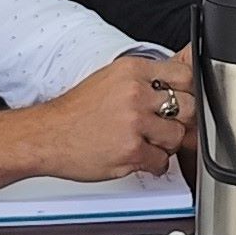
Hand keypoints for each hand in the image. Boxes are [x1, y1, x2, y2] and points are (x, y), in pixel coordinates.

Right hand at [35, 46, 196, 178]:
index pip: (184, 76)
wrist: (47, 135)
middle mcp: (136, 94)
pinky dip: (154, 163)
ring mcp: (135, 123)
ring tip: (146, 142)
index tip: (184, 100)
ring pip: (177, 136)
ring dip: (166, 144)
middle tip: (164, 126)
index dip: (189, 92)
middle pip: (188, 107)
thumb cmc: (76, 111)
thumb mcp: (111, 79)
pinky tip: (138, 157)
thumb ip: (144, 79)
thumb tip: (180, 78)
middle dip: (180, 120)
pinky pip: (162, 161)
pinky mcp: (131, 150)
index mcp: (132, 71)